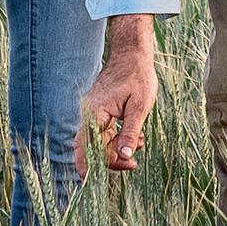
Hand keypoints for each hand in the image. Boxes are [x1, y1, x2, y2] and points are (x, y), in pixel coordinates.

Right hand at [82, 16, 157, 171]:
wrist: (132, 55)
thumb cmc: (137, 77)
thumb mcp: (139, 107)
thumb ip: (130, 133)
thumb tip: (125, 156)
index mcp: (95, 114)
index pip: (86, 148)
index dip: (97, 165)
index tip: (119, 170)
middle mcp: (88, 115)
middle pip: (92, 149)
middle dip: (112, 160)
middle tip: (133, 163)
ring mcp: (92, 114)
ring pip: (98, 142)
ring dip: (116, 149)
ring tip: (139, 143)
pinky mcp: (98, 113)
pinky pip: (103, 133)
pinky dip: (117, 139)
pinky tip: (135, 137)